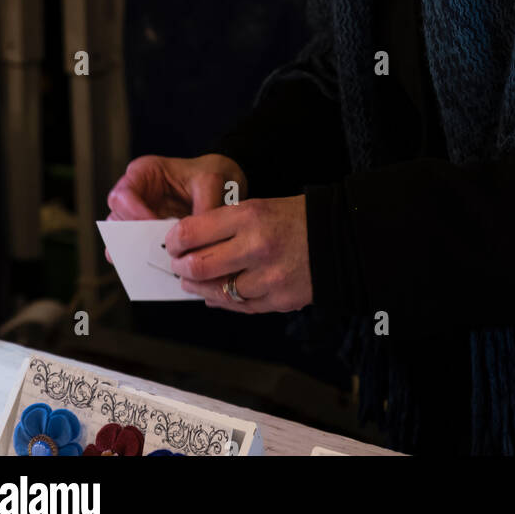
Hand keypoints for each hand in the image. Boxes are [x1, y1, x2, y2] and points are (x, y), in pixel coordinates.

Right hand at [104, 154, 247, 262]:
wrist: (222, 184)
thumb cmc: (210, 174)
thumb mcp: (212, 182)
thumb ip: (204, 208)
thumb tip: (199, 242)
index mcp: (143, 173)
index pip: (122, 195)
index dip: (133, 213)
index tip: (153, 226)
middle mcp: (135, 195)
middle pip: (117, 221)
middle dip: (133, 239)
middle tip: (153, 251)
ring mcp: (139, 218)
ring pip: (124, 241)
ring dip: (139, 254)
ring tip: (157, 265)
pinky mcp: (148, 237)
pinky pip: (140, 253)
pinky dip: (149, 263)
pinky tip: (163, 272)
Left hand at [165, 195, 311, 314]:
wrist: (341, 239)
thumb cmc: (296, 218)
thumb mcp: (259, 207)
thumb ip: (225, 225)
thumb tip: (189, 244)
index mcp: (249, 216)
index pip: (192, 232)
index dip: (175, 240)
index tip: (172, 242)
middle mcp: (256, 246)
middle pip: (198, 266)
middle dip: (181, 268)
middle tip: (179, 265)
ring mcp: (267, 277)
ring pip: (216, 291)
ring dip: (198, 288)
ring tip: (194, 281)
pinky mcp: (277, 300)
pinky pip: (238, 306)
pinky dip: (223, 300)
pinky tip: (216, 294)